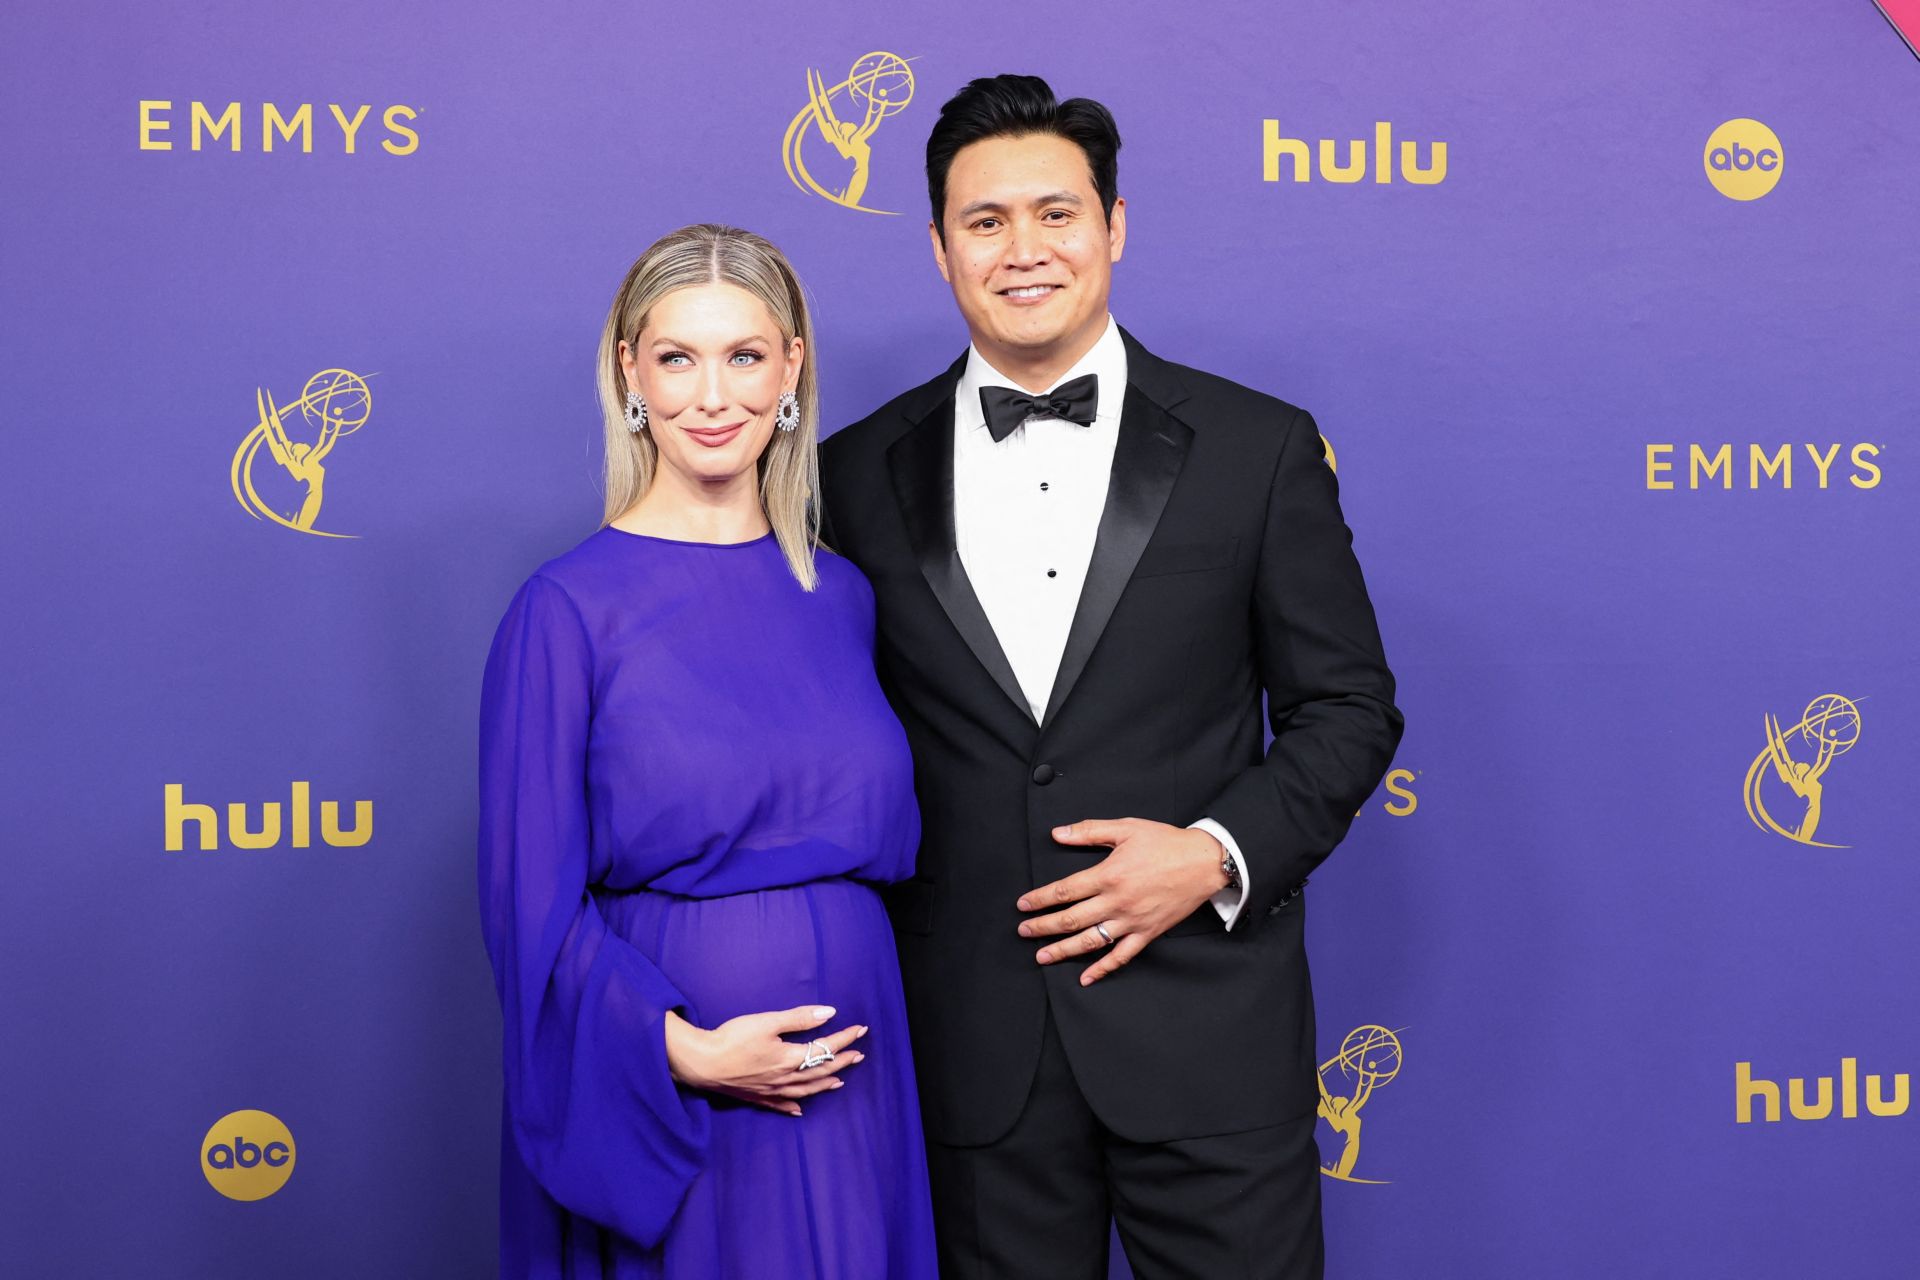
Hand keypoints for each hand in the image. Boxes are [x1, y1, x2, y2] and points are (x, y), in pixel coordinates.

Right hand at [664, 1006, 867, 1115]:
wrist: (701, 1063)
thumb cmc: (732, 1039)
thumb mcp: (767, 1022)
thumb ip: (799, 1018)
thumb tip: (829, 1013)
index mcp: (789, 1058)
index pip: (824, 1048)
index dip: (844, 1038)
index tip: (860, 1030)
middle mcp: (785, 1078)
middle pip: (820, 1071)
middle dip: (842, 1061)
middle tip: (858, 1055)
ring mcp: (771, 1091)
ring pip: (805, 1090)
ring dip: (825, 1084)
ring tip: (839, 1081)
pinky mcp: (756, 1097)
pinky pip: (781, 1105)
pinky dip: (794, 1106)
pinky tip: (799, 1109)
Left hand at [1018, 819, 1228, 986]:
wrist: (1204, 862)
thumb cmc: (1166, 842)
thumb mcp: (1126, 828)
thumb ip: (1090, 831)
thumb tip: (1058, 833)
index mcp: (1108, 875)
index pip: (1064, 891)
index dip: (1040, 899)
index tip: (1023, 905)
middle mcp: (1116, 902)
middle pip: (1071, 919)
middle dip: (1043, 927)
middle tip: (1023, 932)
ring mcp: (1132, 921)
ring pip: (1091, 941)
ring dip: (1063, 950)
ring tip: (1042, 957)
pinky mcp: (1147, 933)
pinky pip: (1122, 956)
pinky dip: (1103, 969)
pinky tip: (1086, 978)